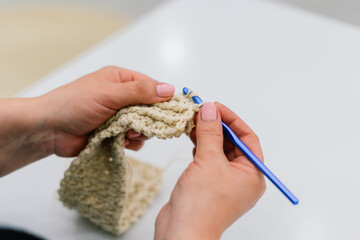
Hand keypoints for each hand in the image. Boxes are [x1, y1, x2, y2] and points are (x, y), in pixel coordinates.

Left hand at [41, 66, 174, 156]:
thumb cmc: (74, 104)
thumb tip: (170, 89)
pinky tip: (120, 141)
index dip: (163, 99)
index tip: (172, 111)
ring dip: (138, 132)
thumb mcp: (109, 94)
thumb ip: (140, 92)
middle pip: (151, 109)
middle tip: (140, 125)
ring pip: (144, 126)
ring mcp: (118, 117)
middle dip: (148, 119)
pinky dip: (131, 142)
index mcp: (121, 80)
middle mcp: (122, 97)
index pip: (152, 87)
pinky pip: (135, 140)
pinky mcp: (115, 134)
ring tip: (125, 133)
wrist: (49, 130)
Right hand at [155, 102, 265, 239]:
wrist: (181, 233)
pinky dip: (200, 147)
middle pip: (232, 143)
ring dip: (207, 135)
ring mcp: (224, 182)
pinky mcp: (208, 185)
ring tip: (193, 120)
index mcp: (252, 175)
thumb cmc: (201, 204)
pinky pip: (208, 159)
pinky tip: (191, 137)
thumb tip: (209, 109)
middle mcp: (241, 178)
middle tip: (201, 111)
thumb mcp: (208, 161)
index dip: (232, 120)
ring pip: (218, 150)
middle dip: (217, 126)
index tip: (215, 107)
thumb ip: (210, 133)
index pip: (247, 138)